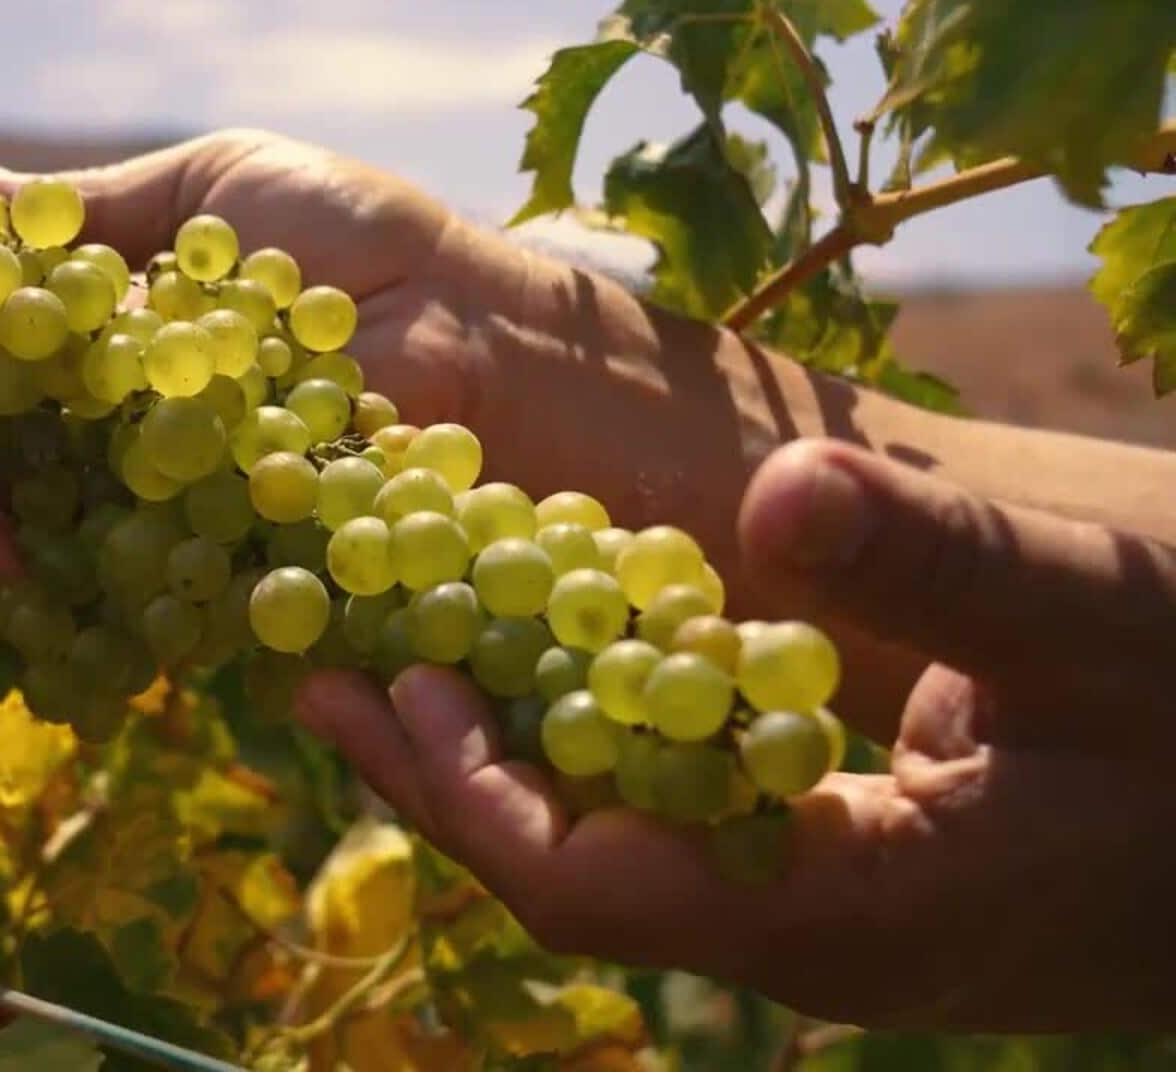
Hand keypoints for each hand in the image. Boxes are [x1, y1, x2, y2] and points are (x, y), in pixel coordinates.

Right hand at [0, 130, 966, 737]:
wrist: (484, 331)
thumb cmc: (359, 238)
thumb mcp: (226, 187)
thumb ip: (102, 209)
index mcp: (146, 331)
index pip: (32, 350)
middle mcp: (156, 420)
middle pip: (34, 444)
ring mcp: (191, 498)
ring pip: (71, 523)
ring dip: (2, 521)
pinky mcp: (230, 564)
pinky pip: (137, 585)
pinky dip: (74, 586)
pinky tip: (22, 565)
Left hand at [295, 438, 1175, 1031]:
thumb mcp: (1103, 626)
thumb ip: (948, 572)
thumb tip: (785, 488)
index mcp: (842, 909)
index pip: (593, 888)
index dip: (473, 795)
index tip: (390, 685)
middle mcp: (806, 931)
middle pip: (571, 873)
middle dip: (444, 774)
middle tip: (322, 668)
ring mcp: (824, 905)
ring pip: (620, 846)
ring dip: (507, 751)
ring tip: (395, 651)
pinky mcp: (848, 863)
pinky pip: (682, 813)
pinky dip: (597, 736)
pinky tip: (554, 658)